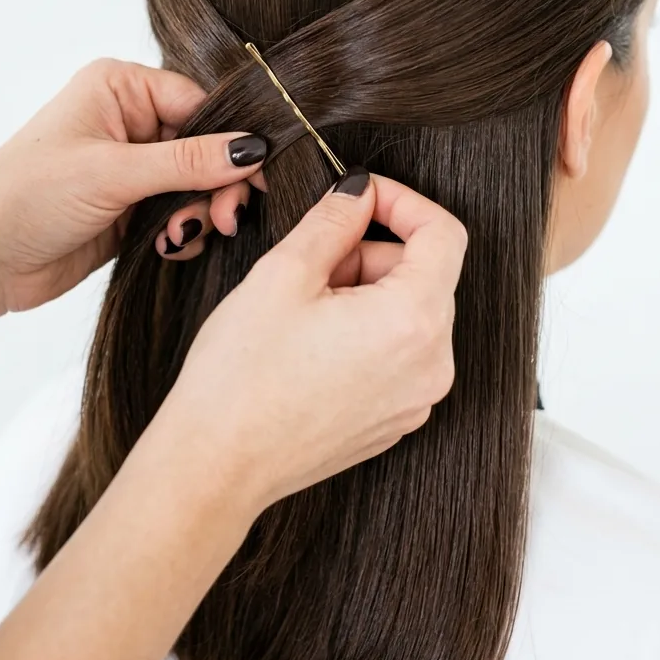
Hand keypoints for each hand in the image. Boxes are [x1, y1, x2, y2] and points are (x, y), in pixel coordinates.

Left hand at [0, 59, 266, 315]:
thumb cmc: (26, 197)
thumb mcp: (114, 173)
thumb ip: (189, 161)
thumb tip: (253, 149)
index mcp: (120, 88)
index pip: (201, 102)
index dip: (233, 138)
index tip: (259, 172)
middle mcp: (129, 121)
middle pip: (207, 145)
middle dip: (220, 184)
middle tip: (228, 218)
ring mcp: (132, 167)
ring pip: (198, 184)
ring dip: (201, 213)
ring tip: (182, 236)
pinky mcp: (132, 209)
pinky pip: (182, 213)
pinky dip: (183, 232)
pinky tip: (165, 247)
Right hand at [165, 170, 467, 512]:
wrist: (216, 466)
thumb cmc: (241, 376)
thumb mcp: (284, 274)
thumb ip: (334, 220)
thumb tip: (359, 193)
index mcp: (414, 322)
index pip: (444, 234)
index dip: (403, 202)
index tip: (362, 197)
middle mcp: (432, 365)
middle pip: (426, 274)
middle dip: (372, 252)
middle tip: (313, 261)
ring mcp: (417, 399)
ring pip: (411, 313)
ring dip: (367, 292)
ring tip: (305, 308)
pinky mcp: (396, 419)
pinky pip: (400, 353)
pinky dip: (368, 331)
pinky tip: (313, 343)